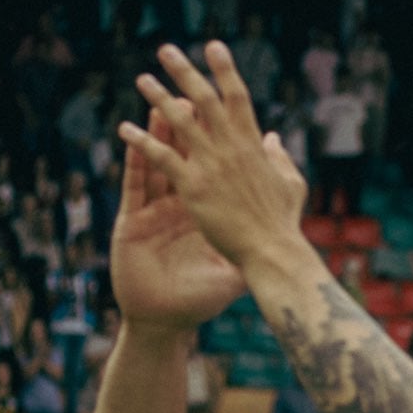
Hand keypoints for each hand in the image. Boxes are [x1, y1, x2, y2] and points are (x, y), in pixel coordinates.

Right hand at [109, 108, 244, 330]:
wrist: (166, 322)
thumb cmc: (200, 300)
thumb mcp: (234, 271)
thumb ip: (253, 246)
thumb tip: (282, 224)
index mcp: (206, 213)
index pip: (215, 170)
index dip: (220, 143)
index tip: (230, 113)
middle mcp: (181, 206)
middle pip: (187, 158)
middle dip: (188, 125)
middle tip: (194, 89)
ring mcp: (156, 210)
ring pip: (160, 162)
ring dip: (159, 132)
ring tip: (161, 100)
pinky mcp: (134, 220)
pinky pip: (136, 184)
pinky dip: (134, 158)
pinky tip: (131, 135)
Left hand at [117, 42, 308, 277]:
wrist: (272, 251)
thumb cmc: (283, 222)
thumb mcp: (291, 184)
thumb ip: (280, 158)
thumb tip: (274, 137)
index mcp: (254, 145)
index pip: (237, 97)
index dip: (225, 69)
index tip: (213, 46)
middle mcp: (231, 148)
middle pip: (204, 99)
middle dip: (184, 71)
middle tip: (166, 50)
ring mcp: (210, 165)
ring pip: (178, 122)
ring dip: (157, 98)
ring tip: (142, 80)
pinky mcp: (193, 186)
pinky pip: (161, 157)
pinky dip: (142, 142)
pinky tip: (124, 130)